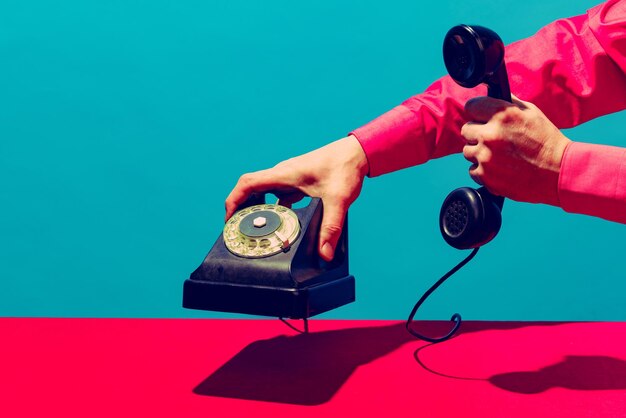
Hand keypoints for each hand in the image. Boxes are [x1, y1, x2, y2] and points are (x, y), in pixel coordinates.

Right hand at [225, 135, 368, 260]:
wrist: (357, 153)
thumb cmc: (344, 169)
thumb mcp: (338, 201)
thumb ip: (330, 228)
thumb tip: (324, 253)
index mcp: (284, 174)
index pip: (248, 183)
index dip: (234, 200)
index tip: (229, 218)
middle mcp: (283, 174)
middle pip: (251, 188)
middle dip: (241, 207)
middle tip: (239, 228)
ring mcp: (290, 178)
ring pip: (265, 192)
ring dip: (258, 208)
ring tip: (256, 229)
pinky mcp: (298, 182)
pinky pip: (278, 195)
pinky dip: (275, 208)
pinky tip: (281, 223)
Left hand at [461, 96, 571, 205]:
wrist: (558, 172)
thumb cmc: (546, 140)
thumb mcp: (531, 112)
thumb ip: (508, 102)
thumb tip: (492, 94)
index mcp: (502, 115)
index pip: (471, 106)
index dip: (477, 111)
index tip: (481, 116)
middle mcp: (490, 136)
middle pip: (466, 130)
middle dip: (478, 132)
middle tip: (493, 138)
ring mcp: (486, 158)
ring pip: (468, 151)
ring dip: (479, 152)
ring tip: (500, 155)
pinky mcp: (485, 177)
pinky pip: (473, 170)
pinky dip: (483, 170)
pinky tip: (500, 168)